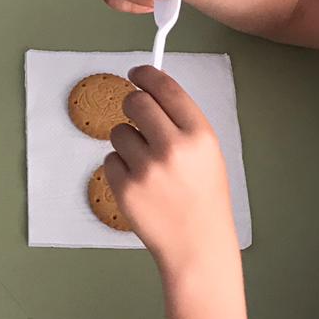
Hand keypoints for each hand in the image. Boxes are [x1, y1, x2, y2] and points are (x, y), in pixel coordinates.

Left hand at [104, 66, 236, 277]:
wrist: (198, 246)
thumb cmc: (204, 199)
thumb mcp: (208, 153)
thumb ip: (182, 121)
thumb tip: (151, 88)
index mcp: (200, 135)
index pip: (166, 88)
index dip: (147, 74)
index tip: (137, 72)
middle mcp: (173, 148)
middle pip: (135, 101)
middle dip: (132, 105)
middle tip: (137, 117)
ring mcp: (147, 169)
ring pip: (119, 132)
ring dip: (127, 142)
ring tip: (148, 166)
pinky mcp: (125, 188)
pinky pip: (109, 159)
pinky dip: (120, 168)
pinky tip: (140, 185)